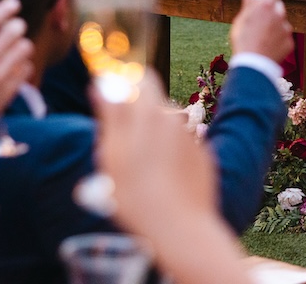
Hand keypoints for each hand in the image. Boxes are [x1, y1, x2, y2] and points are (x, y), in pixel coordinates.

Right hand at [0, 0, 31, 146]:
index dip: (6, 7)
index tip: (14, 3)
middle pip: (15, 29)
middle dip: (16, 26)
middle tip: (14, 30)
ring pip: (25, 46)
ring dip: (21, 46)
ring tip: (12, 51)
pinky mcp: (10, 88)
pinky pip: (27, 66)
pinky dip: (21, 66)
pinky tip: (11, 70)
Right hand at [94, 74, 250, 283]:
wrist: (180, 227)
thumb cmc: (136, 194)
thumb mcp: (113, 155)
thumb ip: (111, 115)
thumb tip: (101, 86)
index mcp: (150, 113)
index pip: (142, 79)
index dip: (129, 84)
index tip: (117, 99)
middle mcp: (175, 120)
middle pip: (155, 104)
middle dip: (140, 114)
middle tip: (125, 144)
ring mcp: (192, 138)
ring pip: (169, 126)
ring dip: (156, 136)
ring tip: (144, 168)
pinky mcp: (204, 156)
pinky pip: (183, 146)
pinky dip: (171, 154)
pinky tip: (163, 178)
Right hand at [229, 0, 292, 62]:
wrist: (254, 65)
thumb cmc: (243, 41)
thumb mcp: (240, 20)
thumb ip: (249, 4)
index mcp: (266, 6)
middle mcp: (280, 14)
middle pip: (278, 6)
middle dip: (271, 10)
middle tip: (260, 19)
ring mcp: (286, 29)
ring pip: (282, 23)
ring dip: (275, 26)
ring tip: (262, 37)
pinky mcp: (290, 42)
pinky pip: (284, 37)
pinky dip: (278, 40)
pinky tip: (267, 46)